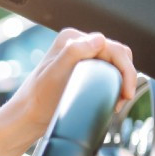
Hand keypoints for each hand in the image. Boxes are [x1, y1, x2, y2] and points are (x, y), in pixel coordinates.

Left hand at [2, 29, 137, 142]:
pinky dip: (116, 85)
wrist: (28, 116)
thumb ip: (73, 52)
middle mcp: (77, 45)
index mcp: (72, 39)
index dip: (125, 68)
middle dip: (126, 75)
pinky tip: (113, 98)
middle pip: (117, 55)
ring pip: (115, 65)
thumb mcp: (54, 73)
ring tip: (118, 101)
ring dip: (122, 81)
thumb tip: (99, 39)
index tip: (127, 92)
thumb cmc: (37, 98)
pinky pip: (109, 73)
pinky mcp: (84, 71)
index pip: (111, 47)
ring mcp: (81, 58)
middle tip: (124, 98)